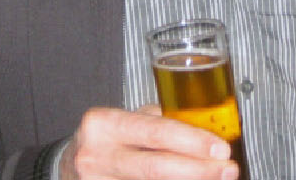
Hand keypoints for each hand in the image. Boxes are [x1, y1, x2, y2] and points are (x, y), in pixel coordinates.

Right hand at [59, 106, 237, 179]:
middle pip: (156, 168)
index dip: (191, 141)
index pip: (155, 132)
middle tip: (227, 169)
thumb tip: (202, 128)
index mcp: (103, 124)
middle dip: (198, 170)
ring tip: (216, 179)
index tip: (220, 148)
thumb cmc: (105, 139)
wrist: (68, 165)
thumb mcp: (123, 121)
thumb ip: (156, 122)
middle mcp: (96, 155)